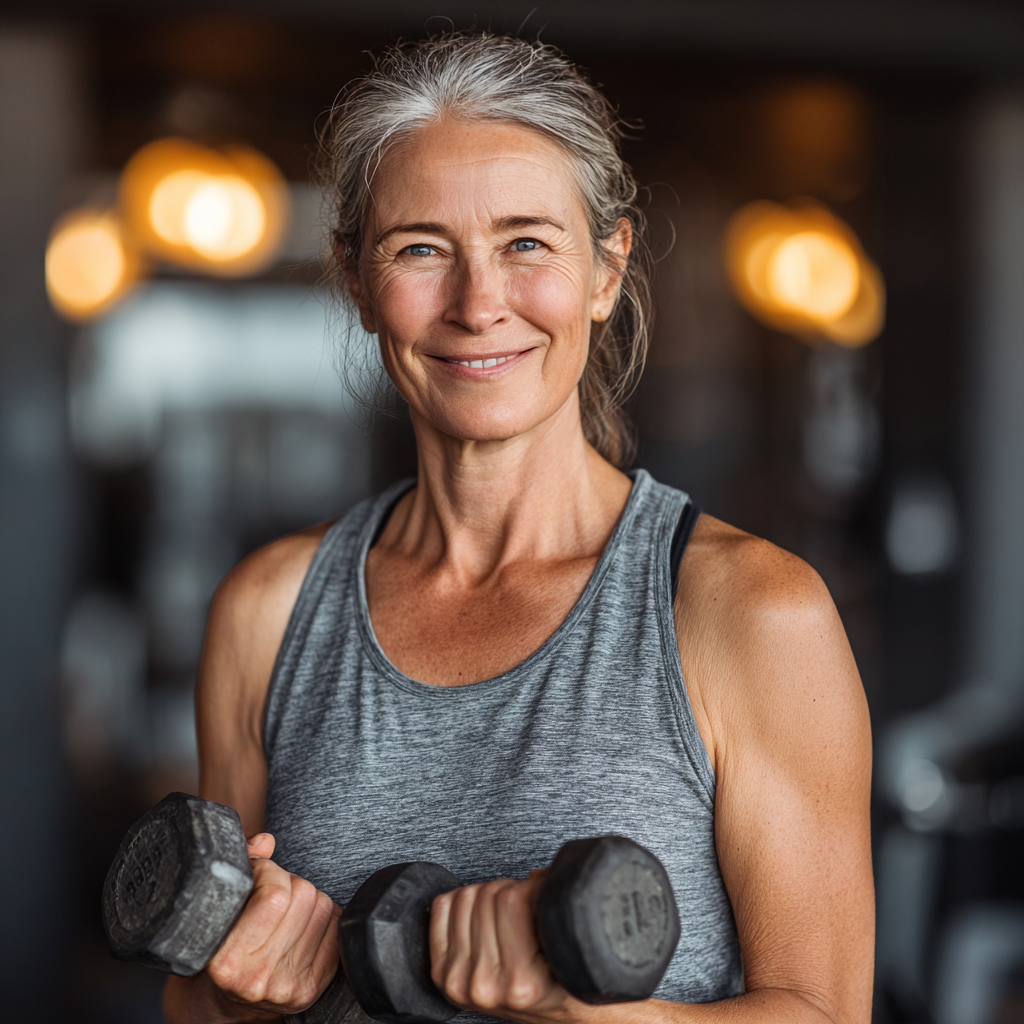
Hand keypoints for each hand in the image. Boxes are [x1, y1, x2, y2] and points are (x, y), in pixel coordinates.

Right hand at [200, 833, 340, 1019]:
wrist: (225, 1005)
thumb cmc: (221, 945)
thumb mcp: (218, 909)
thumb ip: (241, 866)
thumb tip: (266, 841)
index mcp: (228, 958)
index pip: (274, 893)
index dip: (269, 871)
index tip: (259, 874)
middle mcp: (258, 977)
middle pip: (305, 895)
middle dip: (290, 883)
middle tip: (274, 893)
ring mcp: (287, 986)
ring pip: (324, 908)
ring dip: (309, 900)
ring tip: (286, 910)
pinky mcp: (311, 990)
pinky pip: (337, 930)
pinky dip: (324, 920)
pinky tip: (302, 927)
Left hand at [429, 870, 575, 1023]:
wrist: (552, 1019)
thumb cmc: (565, 985)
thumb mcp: (571, 952)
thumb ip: (555, 910)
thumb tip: (533, 877)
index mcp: (522, 982)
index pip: (512, 898)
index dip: (531, 887)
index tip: (541, 896)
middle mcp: (486, 984)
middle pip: (487, 894)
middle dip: (511, 891)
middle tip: (525, 906)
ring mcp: (460, 980)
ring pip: (465, 897)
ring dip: (488, 895)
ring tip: (507, 913)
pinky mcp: (443, 973)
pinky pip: (442, 908)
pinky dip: (461, 900)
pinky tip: (481, 915)